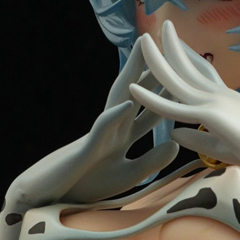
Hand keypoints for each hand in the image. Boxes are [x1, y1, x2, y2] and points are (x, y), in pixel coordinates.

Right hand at [3, 56, 163, 211]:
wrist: (51, 196)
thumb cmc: (86, 185)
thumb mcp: (128, 176)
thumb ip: (151, 160)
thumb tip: (175, 143)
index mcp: (123, 135)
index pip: (150, 108)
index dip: (169, 92)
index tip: (188, 72)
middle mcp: (113, 128)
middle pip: (137, 93)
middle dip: (153, 70)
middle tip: (171, 43)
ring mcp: (100, 135)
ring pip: (118, 100)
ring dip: (132, 76)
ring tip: (145, 51)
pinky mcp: (86, 149)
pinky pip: (101, 130)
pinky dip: (114, 118)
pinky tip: (127, 106)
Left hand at [125, 25, 239, 190]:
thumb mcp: (224, 145)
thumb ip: (198, 139)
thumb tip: (173, 133)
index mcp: (225, 98)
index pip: (202, 71)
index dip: (187, 56)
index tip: (173, 43)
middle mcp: (218, 94)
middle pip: (188, 65)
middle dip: (171, 45)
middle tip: (156, 26)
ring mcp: (213, 102)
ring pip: (176, 78)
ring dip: (156, 58)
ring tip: (140, 38)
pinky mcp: (209, 116)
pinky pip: (173, 106)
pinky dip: (151, 98)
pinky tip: (132, 88)